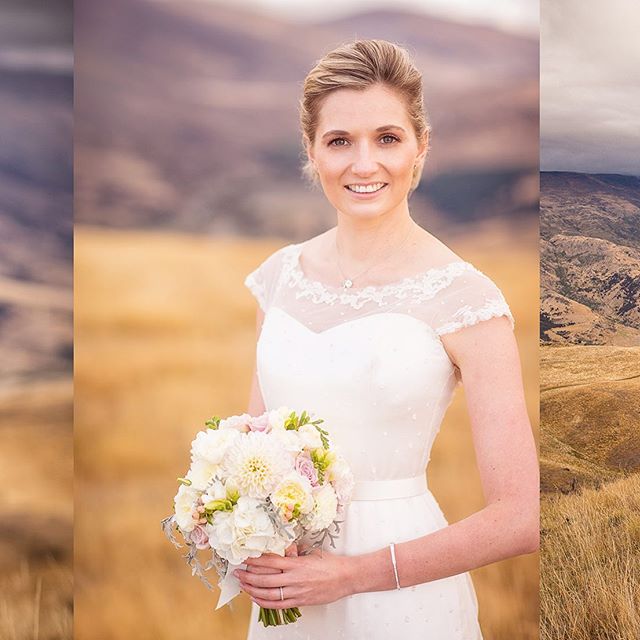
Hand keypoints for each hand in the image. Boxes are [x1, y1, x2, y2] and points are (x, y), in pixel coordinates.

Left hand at [235, 545, 353, 609]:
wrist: (346, 578)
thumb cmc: (331, 565)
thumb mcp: (312, 553)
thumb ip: (296, 553)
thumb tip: (284, 550)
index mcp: (296, 563)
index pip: (270, 561)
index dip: (255, 560)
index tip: (245, 558)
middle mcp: (294, 578)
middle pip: (264, 578)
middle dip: (248, 575)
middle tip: (237, 572)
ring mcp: (296, 591)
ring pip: (268, 593)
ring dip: (252, 589)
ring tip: (242, 585)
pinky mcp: (299, 602)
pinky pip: (277, 604)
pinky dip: (263, 602)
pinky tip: (256, 598)